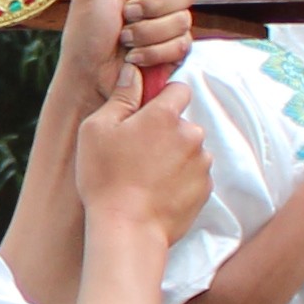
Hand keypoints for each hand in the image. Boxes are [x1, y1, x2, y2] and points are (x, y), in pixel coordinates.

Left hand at [55, 0, 194, 105]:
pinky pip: (182, 44)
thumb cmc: (84, 35)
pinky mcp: (172, 50)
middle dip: (154, 7)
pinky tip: (134, 58)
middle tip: (127, 16)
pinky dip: (154, 52)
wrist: (88, 80)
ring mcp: (167, 25)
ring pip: (184, 19)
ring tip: (125, 40)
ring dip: (148, 33)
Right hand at [75, 68, 209, 245]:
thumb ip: (120, 97)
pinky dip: (180, 179)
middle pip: (183, 123)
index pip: (179, 88)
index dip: (162, 98)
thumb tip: (133, 73)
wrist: (129, 230)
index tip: (145, 114)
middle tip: (137, 153)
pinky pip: (194, 175)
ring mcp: (202, 164)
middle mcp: (191, 135)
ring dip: (174, 156)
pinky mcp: (206, 190)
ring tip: (146, 177)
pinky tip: (157, 192)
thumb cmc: (106, 178)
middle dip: (166, 132)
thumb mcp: (97, 130)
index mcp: (165, 115)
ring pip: (190, 149)